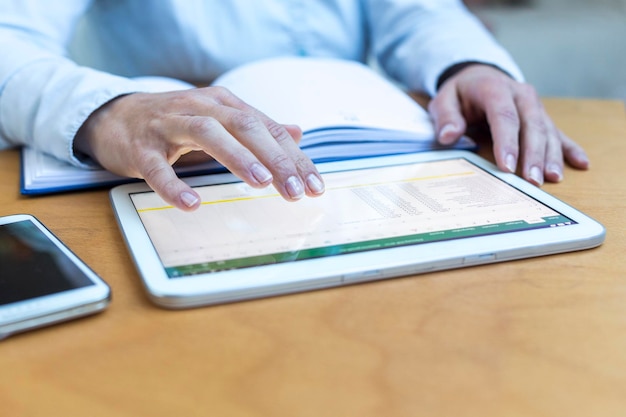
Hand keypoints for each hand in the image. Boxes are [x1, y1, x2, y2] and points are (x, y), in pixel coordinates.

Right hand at [74, 86, 324, 210]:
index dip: (294, 157)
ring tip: (261, 183)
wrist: (116, 116)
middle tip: (297, 190)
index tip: (315, 186)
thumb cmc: (176, 123)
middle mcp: (200, 107)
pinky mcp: (141, 147)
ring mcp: (169, 124)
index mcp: (224, 104)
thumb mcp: (220, 121)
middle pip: (245, 127)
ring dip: (237, 158)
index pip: (267, 129)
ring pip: (207, 133)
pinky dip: (174, 184)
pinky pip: (157, 166)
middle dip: (275, 159)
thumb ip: (257, 128)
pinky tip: (193, 203)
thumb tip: (298, 133)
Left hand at [428, 64, 588, 184]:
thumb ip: (446, 117)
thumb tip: (448, 135)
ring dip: (551, 156)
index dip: (507, 143)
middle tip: (532, 180)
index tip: (507, 167)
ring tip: (552, 178)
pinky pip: (558, 133)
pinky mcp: (542, 116)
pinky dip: (569, 148)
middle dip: (533, 154)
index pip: (504, 117)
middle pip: (531, 126)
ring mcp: (535, 106)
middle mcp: (521, 95)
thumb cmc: (461, 93)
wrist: (479, 76)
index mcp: (495, 89)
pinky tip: (581, 164)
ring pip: (547, 131)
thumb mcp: (444, 99)